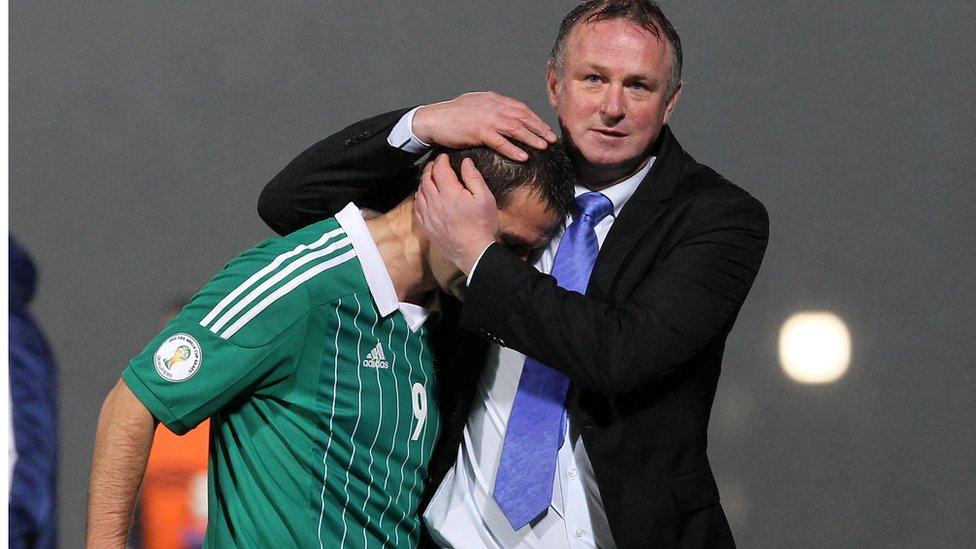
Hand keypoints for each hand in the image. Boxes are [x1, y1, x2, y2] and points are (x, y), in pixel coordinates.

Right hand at [412, 92, 557, 160]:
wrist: (433, 119)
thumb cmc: (452, 115)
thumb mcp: (475, 105)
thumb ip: (491, 108)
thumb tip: (505, 114)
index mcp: (493, 99)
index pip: (521, 108)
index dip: (535, 119)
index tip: (545, 129)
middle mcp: (493, 106)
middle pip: (522, 117)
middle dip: (539, 128)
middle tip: (552, 139)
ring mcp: (486, 119)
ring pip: (515, 129)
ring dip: (531, 138)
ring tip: (544, 147)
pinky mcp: (479, 131)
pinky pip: (500, 142)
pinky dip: (513, 149)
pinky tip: (524, 156)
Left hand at [415, 154, 497, 273]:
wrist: (473, 252)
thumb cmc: (482, 225)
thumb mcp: (485, 198)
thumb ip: (474, 178)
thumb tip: (466, 162)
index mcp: (450, 192)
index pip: (440, 169)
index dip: (441, 160)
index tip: (444, 157)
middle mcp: (435, 201)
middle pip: (426, 179)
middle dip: (430, 168)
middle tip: (435, 164)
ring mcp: (428, 215)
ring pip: (420, 192)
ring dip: (424, 182)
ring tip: (429, 178)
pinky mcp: (426, 226)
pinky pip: (417, 207)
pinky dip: (419, 197)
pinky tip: (423, 196)